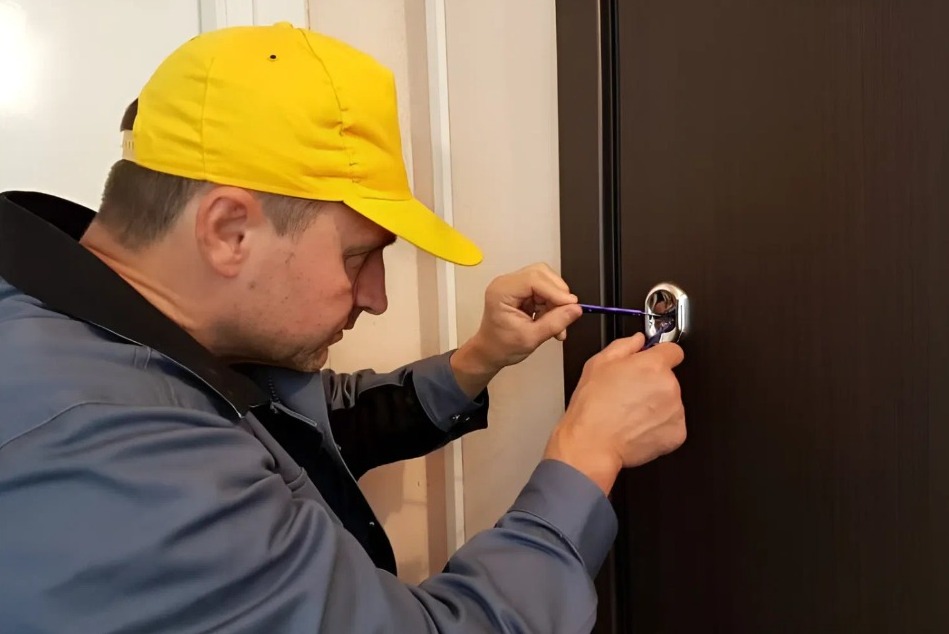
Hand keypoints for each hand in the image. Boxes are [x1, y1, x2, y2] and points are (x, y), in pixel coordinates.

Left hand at [451, 264, 582, 396]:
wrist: (490, 352)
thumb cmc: (502, 346)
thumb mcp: (531, 338)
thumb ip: (555, 323)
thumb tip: (576, 309)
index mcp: (502, 291)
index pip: (534, 279)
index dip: (556, 291)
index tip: (571, 305)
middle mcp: (507, 283)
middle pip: (541, 274)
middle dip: (558, 294)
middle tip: (565, 314)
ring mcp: (515, 285)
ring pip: (546, 281)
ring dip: (556, 300)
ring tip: (556, 322)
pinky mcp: (523, 291)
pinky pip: (545, 290)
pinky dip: (553, 304)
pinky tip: (551, 320)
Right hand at [543, 333, 685, 494]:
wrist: (592, 443)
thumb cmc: (592, 407)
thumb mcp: (598, 364)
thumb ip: (624, 346)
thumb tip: (637, 340)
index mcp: (653, 365)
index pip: (673, 350)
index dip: (661, 355)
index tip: (654, 361)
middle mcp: (669, 386)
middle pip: (669, 378)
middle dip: (653, 384)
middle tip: (629, 394)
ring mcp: (676, 411)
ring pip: (670, 402)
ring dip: (657, 406)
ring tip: (630, 413)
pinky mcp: (677, 433)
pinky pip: (672, 424)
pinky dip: (659, 426)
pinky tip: (638, 426)